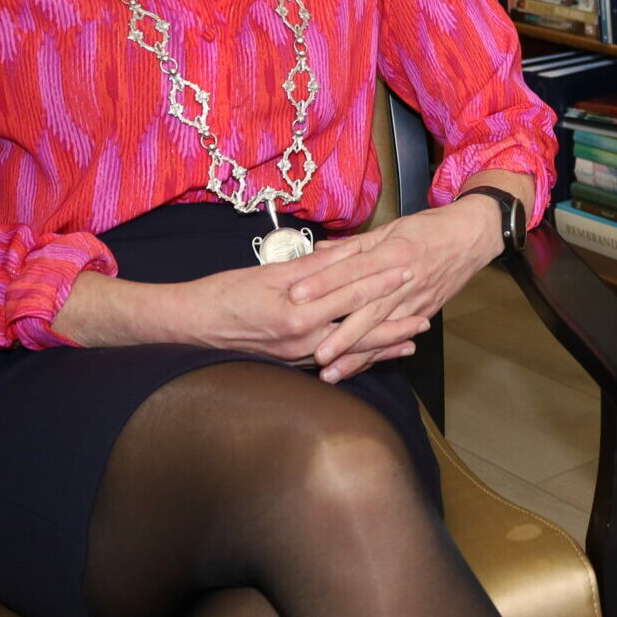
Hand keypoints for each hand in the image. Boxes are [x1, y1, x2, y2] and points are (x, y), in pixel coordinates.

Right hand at [156, 242, 419, 367]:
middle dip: (395, 323)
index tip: (409, 268)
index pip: (351, 295)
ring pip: (349, 349)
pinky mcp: (290, 363)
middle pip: (360, 330)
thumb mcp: (269, 273)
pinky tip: (374, 356)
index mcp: (297, 312)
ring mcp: (297, 356)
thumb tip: (349, 252)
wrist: (189, 326)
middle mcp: (302, 339)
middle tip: (427, 314)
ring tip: (413, 340)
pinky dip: (357, 357)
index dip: (382, 281)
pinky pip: (332, 360)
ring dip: (383, 345)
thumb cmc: (223, 293)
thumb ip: (313, 267)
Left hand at [285, 198, 502, 380]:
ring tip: (330, 371)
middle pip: (367, 309)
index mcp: (394, 253)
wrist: (471, 237)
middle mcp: (405, 281)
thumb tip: (319, 252)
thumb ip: (354, 245)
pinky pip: (396, 337)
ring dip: (355, 353)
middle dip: (338, 333)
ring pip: (381, 331)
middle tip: (313, 351)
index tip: (296, 295)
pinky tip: (357, 367)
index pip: (353, 270)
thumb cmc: (430, 228)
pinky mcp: (424, 313)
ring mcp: (416, 300)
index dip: (324, 283)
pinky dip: (376, 355)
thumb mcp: (392, 228)